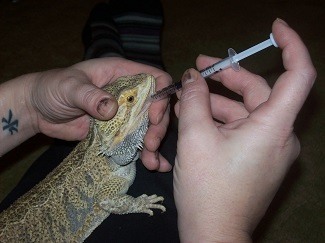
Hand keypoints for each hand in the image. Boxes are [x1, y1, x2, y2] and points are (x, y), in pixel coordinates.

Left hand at [28, 57, 171, 171]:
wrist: (38, 110)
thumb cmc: (52, 88)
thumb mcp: (68, 87)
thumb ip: (89, 95)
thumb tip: (111, 109)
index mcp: (121, 73)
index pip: (154, 78)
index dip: (160, 96)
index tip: (153, 117)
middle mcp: (128, 93)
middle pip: (156, 107)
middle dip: (158, 126)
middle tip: (150, 144)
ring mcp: (124, 114)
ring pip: (148, 126)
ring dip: (153, 144)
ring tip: (152, 163)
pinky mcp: (116, 131)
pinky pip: (135, 141)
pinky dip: (144, 153)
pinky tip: (153, 164)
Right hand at [173, 19, 315, 241]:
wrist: (212, 234)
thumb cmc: (207, 187)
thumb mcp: (195, 137)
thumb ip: (194, 100)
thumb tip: (192, 77)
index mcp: (273, 126)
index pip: (298, 74)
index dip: (290, 45)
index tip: (274, 28)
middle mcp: (279, 135)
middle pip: (259, 91)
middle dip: (226, 77)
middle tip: (198, 68)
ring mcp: (269, 149)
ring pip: (246, 111)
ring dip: (217, 102)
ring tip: (186, 98)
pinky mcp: (258, 159)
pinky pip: (242, 129)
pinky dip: (221, 119)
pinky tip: (195, 117)